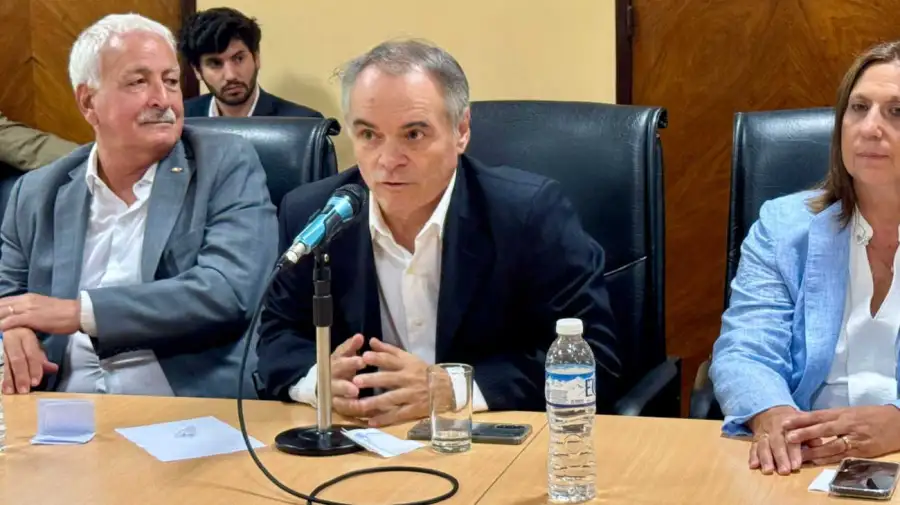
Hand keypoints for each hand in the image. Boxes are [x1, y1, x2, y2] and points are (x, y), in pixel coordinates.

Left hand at [0, 293, 79, 334]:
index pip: (3, 301)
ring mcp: (27, 308)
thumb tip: (21, 321)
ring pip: (2, 312)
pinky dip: (2, 326)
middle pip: (0, 305)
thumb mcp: (43, 310)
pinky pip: (11, 321)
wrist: (77, 313)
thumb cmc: (64, 314)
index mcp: (27, 297)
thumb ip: (30, 313)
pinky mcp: (31, 317)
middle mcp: (25, 300)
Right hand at [2, 327, 57, 393]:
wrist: (5, 328)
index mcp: (25, 335)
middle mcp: (11, 339)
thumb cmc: (20, 339)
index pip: (31, 354)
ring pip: (5, 363)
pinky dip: (2, 377)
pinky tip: (3, 387)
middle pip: (17, 359)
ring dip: (8, 379)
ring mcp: (0, 345)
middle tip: (24, 390)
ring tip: (11, 391)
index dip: (34, 369)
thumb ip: (41, 358)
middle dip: (21, 376)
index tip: (35, 382)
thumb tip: (54, 369)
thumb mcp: (32, 344)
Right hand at [329, 334, 365, 417]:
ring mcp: (332, 396)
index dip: (349, 363)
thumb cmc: (339, 366)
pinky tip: (366, 414)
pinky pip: (345, 412)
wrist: (322, 383)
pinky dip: (354, 413)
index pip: (339, 363)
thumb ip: (351, 347)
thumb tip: (359, 336)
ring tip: (360, 405)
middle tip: (356, 389)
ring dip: (348, 403)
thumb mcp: (343, 354)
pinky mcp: (337, 408)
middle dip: (345, 386)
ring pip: (338, 401)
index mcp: (333, 366)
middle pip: (335, 385)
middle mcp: (330, 382)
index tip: (362, 362)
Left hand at [349, 337, 446, 426]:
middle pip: (389, 379)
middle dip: (372, 380)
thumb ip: (389, 350)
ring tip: (360, 405)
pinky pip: (398, 414)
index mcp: (406, 364)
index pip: (391, 360)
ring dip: (375, 402)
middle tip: (356, 381)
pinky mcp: (414, 409)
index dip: (378, 358)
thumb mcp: (409, 358)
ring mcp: (411, 395)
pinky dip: (385, 419)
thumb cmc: (423, 372)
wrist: (446, 388)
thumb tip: (371, 341)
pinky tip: (371, 422)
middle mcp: (408, 379)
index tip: (364, 357)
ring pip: (391, 398)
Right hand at [747, 405, 803, 474]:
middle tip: (784, 471)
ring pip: (763, 445)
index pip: (791, 438)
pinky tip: (753, 465)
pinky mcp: (756, 439)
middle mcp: (774, 428)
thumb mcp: (803, 422)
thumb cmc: (793, 422)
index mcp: (788, 424)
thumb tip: (818, 443)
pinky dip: (752, 456)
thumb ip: (810, 433)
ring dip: (765, 458)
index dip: (793, 452)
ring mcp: (764, 433)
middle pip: (776, 442)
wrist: (772, 412)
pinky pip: (753, 446)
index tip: (796, 465)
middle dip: (779, 457)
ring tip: (768, 470)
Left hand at [784, 406, 899, 465]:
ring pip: (832, 445)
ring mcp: (856, 439)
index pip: (818, 415)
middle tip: (786, 437)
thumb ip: (830, 416)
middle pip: (823, 429)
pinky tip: (817, 461)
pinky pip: (843, 456)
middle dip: (804, 433)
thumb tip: (807, 419)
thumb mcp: (850, 411)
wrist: (897, 422)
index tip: (784, 422)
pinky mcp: (863, 451)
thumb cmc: (870, 415)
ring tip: (798, 454)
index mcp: (843, 413)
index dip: (801, 419)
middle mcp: (847, 424)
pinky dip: (829, 459)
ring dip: (814, 450)